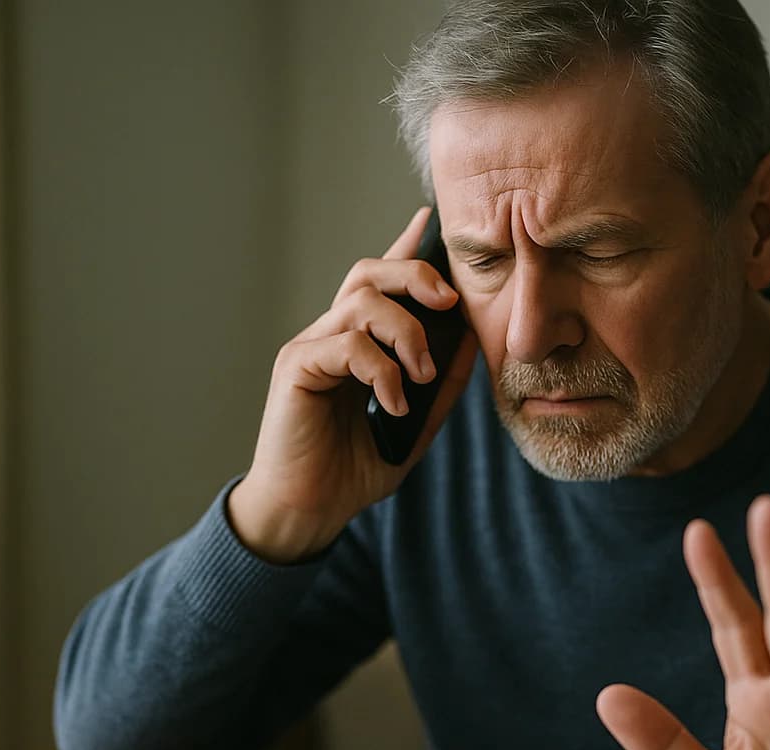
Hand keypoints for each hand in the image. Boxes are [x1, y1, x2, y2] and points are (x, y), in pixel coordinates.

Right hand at [228, 207, 479, 562]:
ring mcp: (310, 348)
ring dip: (406, 332)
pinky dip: (381, 371)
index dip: (404, 247)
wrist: (310, 510)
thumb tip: (473, 338)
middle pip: (370, 273)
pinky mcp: (296, 368)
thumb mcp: (415, 425)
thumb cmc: (354, 469)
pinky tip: (392, 404)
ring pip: (362, 302)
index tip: (430, 220)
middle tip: (448, 304)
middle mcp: (331, 336)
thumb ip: (441, 385)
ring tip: (420, 376)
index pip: (380, 283)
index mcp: (358, 344)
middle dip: (415, 276)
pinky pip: (347, 344)